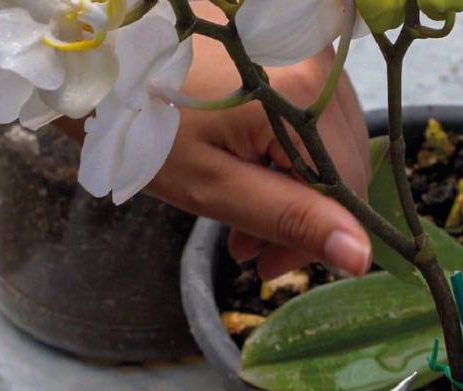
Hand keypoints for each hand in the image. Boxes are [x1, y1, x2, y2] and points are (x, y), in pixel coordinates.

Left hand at [146, 2, 371, 278]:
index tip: (267, 265)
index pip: (347, 189)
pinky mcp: (285, 53)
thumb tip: (361, 254)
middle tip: (247, 250)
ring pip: (325, 144)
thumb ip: (289, 219)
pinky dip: (283, 153)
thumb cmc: (144, 130)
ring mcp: (302, 54)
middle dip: (299, 218)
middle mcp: (316, 66)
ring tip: (239, 214)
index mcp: (303, 101)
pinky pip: (307, 118)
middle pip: (339, 165)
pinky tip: (248, 170)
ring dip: (291, 187)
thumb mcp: (212, 187)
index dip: (314, 240)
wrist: (102, 69)